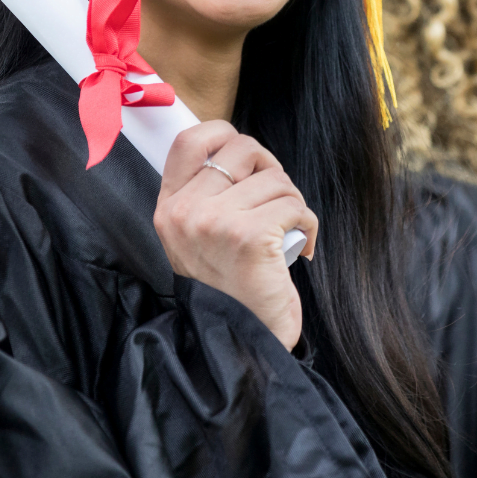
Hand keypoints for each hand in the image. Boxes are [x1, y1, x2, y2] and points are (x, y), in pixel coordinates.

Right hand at [153, 121, 317, 350]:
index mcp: (168, 208)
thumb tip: (241, 149)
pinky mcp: (248, 236)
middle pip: (241, 148)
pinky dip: (307, 224)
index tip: (246, 157)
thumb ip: (206, 195)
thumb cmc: (230, 289)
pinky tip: (301, 247)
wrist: (242, 344)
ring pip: (275, 178)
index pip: (189, 141)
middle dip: (270, 168)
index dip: (224, 134)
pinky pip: (294, 205)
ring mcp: (214, 222)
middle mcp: (184, 211)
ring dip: (292, 202)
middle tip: (275, 200)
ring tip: (286, 231)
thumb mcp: (199, 238)